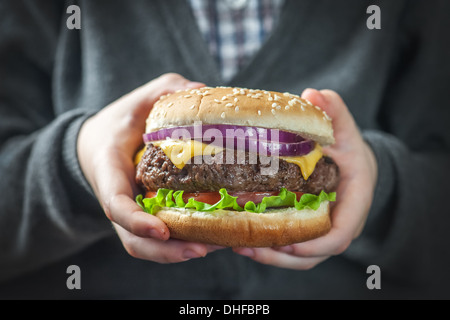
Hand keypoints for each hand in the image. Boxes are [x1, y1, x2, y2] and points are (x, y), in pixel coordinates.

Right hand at [77, 73, 221, 262]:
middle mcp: (118, 199)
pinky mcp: (144, 216)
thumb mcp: (137, 101)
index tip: (162, 230)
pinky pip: (159, 238)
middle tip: (201, 249)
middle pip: (133, 238)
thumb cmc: (117, 123)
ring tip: (215, 247)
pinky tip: (211, 239)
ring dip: (178, 253)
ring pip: (147, 246)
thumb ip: (163, 91)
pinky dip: (180, 244)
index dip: (136, 220)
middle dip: (165, 251)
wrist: (98, 144)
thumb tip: (200, 90)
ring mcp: (130, 212)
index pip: (115, 203)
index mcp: (108, 170)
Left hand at [234, 89, 377, 269]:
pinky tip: (243, 241)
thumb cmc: (348, 148)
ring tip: (238, 247)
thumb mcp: (344, 129)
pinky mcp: (309, 232)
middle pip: (312, 254)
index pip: (338, 235)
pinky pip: (292, 248)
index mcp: (353, 204)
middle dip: (280, 255)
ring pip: (299, 256)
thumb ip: (334, 112)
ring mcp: (323, 232)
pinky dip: (269, 248)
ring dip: (270, 256)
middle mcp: (339, 224)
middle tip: (247, 247)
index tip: (285, 241)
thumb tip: (314, 95)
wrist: (353, 164)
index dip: (313, 243)